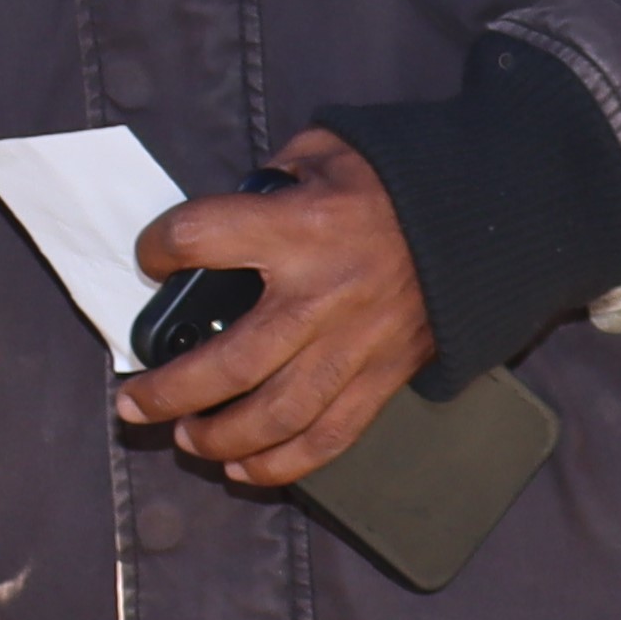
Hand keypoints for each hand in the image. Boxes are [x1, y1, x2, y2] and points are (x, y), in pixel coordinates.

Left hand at [111, 129, 431, 485]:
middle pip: (228, 363)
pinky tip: (243, 469)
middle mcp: (323, 296)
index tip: (152, 257)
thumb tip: (224, 216)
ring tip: (182, 439)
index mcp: (301, 228)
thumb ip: (268, 181)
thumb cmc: (396, 179)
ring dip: (218, 437)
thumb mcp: (324, 150)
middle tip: (131, 405)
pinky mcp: (385, 377)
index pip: (200, 239)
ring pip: (275, 414)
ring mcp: (355, 345)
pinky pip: (328, 436)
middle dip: (168, 392)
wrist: (489, 215)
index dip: (161, 248)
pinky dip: (282, 463)